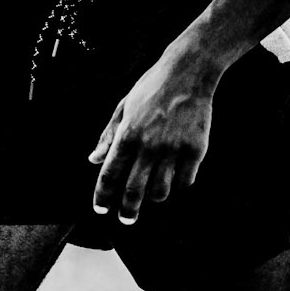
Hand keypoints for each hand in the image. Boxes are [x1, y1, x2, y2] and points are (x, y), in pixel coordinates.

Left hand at [89, 39, 220, 224]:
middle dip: (127, 211)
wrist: (189, 72)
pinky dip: (178, 185)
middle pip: (133, 191)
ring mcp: (173, 150)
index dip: (102, 196)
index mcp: (127, 135)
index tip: (101, 209)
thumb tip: (94, 160)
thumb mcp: (124, 107)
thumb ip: (108, 136)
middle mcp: (149, 146)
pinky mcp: (195, 150)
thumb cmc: (152, 88)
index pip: (109, 175)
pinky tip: (174, 180)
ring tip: (151, 195)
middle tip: (126, 219)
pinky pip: (185, 181)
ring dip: (153, 197)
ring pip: (160, 191)